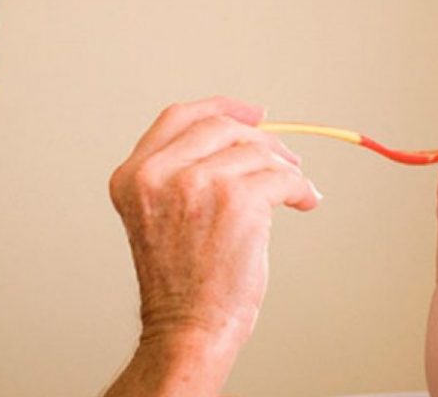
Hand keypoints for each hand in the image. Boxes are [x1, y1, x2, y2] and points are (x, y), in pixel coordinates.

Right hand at [109, 97, 321, 353]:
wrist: (187, 329)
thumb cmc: (181, 282)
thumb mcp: (160, 214)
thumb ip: (182, 171)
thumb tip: (244, 133)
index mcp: (133, 176)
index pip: (178, 118)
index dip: (220, 107)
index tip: (254, 113)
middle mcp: (158, 174)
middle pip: (221, 128)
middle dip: (261, 141)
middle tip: (286, 160)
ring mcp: (197, 184)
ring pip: (257, 152)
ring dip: (284, 169)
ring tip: (295, 190)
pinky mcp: (237, 200)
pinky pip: (282, 178)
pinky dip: (300, 189)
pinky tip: (303, 202)